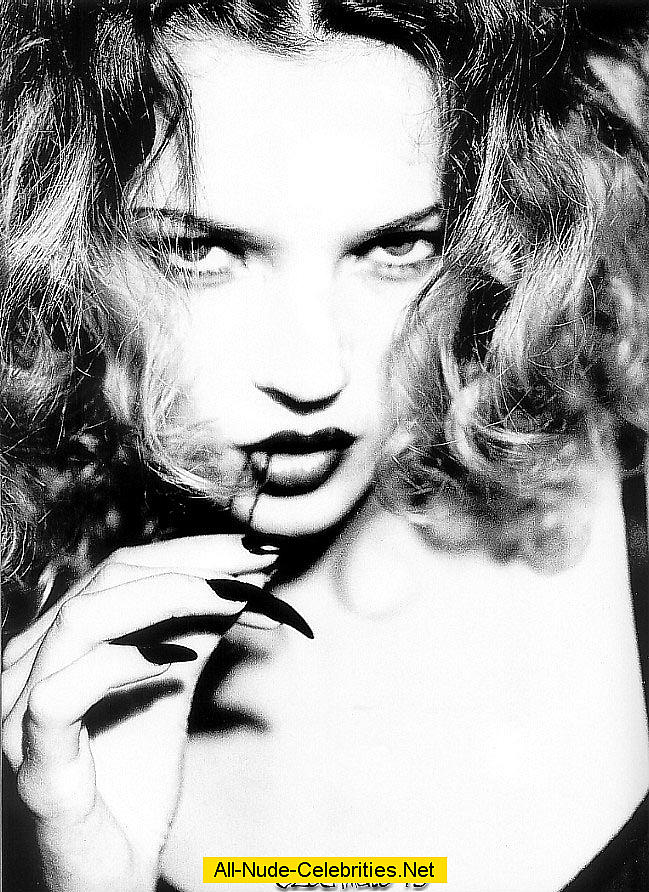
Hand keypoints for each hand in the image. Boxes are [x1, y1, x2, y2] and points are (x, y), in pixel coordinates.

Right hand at [2, 536, 276, 891]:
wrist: (107, 874)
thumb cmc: (132, 782)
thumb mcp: (171, 686)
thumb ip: (194, 631)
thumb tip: (242, 578)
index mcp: (62, 640)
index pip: (124, 567)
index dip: (194, 551)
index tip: (257, 548)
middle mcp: (32, 663)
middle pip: (109, 578)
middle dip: (194, 563)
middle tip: (256, 566)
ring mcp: (22, 712)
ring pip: (83, 618)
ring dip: (167, 597)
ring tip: (228, 598)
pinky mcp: (32, 762)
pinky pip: (64, 692)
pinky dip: (127, 662)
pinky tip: (180, 658)